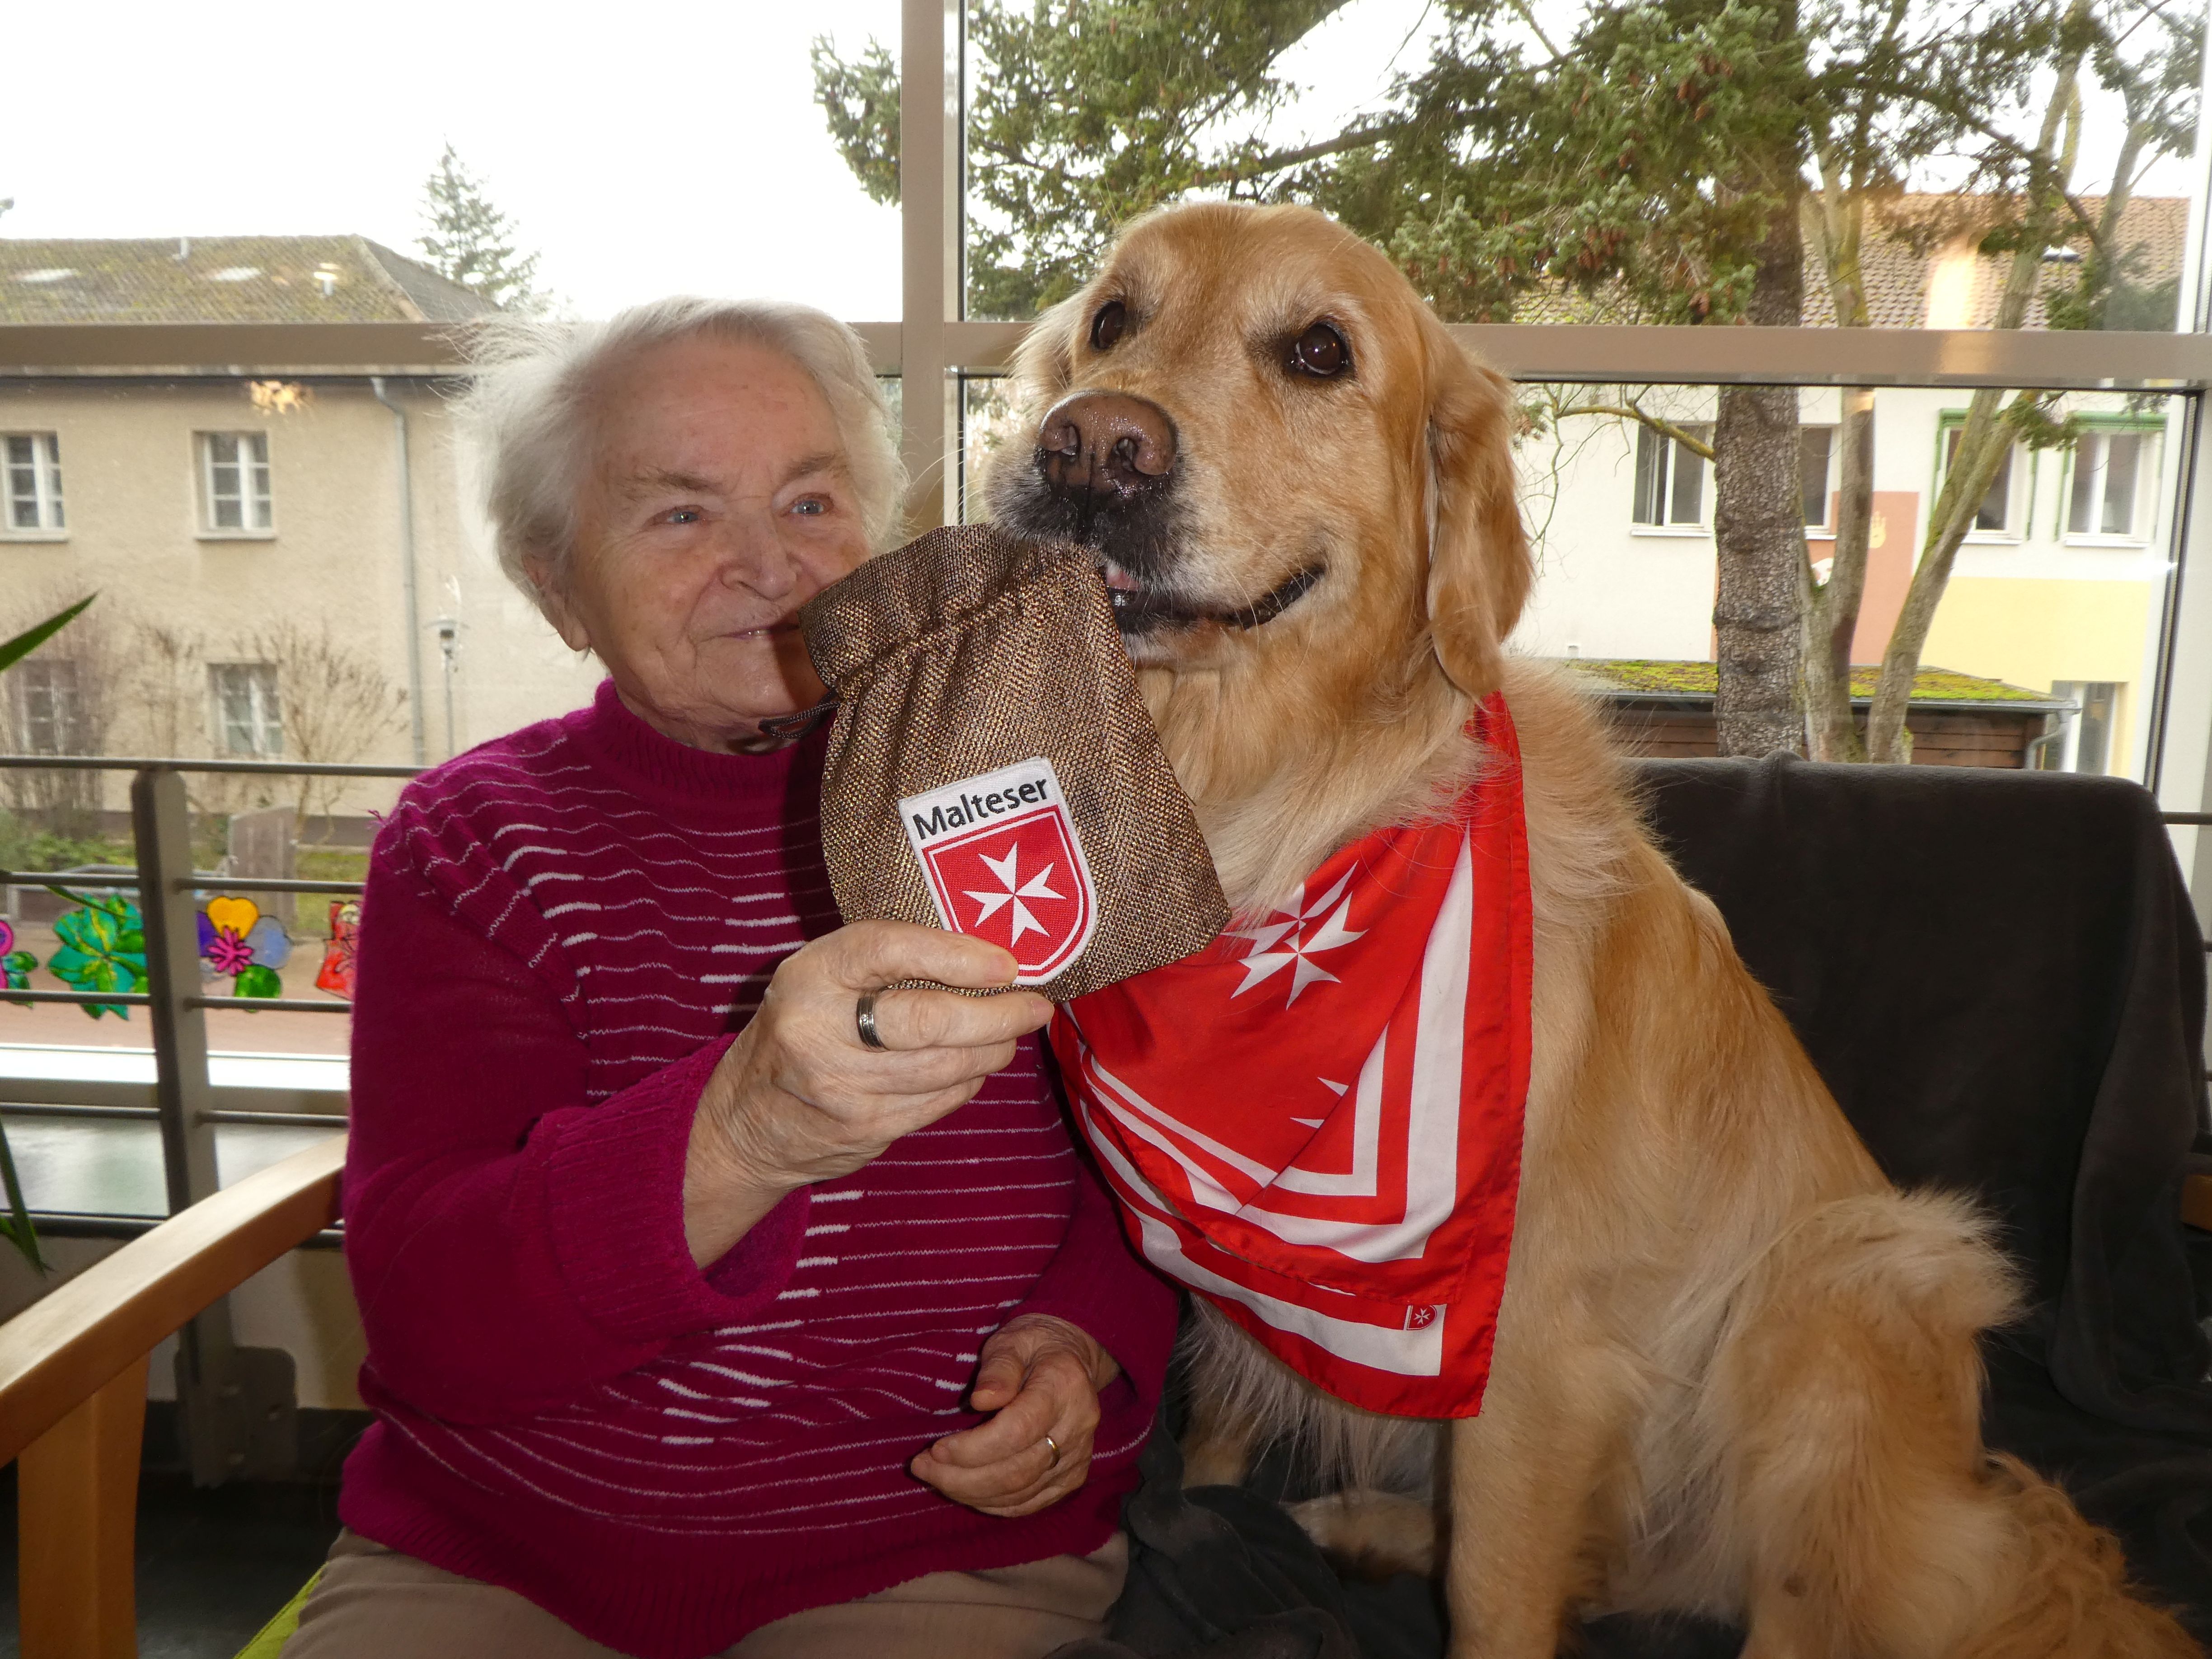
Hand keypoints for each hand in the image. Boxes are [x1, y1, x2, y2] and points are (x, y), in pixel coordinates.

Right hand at [682, 920, 1051, 1263]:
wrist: (745, 1121)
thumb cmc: (802, 1027)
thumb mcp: (822, 977)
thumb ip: (886, 960)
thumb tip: (984, 956)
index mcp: (810, 976)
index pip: (888, 950)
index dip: (955, 955)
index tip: (1005, 963)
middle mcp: (820, 1031)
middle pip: (928, 1020)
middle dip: (996, 1013)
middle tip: (1034, 1006)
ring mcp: (843, 1088)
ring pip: (944, 1066)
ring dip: (992, 1048)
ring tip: (1012, 1033)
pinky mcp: (866, 1130)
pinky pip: (939, 1101)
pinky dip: (969, 1081)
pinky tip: (975, 1066)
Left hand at [911, 1314, 1118, 1516]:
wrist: (1070, 1359)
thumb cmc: (1031, 1345)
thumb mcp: (1011, 1341)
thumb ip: (998, 1368)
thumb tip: (982, 1400)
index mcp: (1064, 1387)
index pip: (1018, 1431)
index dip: (973, 1448)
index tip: (935, 1448)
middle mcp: (1078, 1427)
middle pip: (1018, 1471)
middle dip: (962, 1477)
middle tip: (922, 1467)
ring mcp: (1077, 1458)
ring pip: (1020, 1492)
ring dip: (970, 1493)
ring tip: (934, 1477)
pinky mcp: (1070, 1478)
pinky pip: (1028, 1503)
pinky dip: (991, 1503)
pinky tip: (964, 1490)